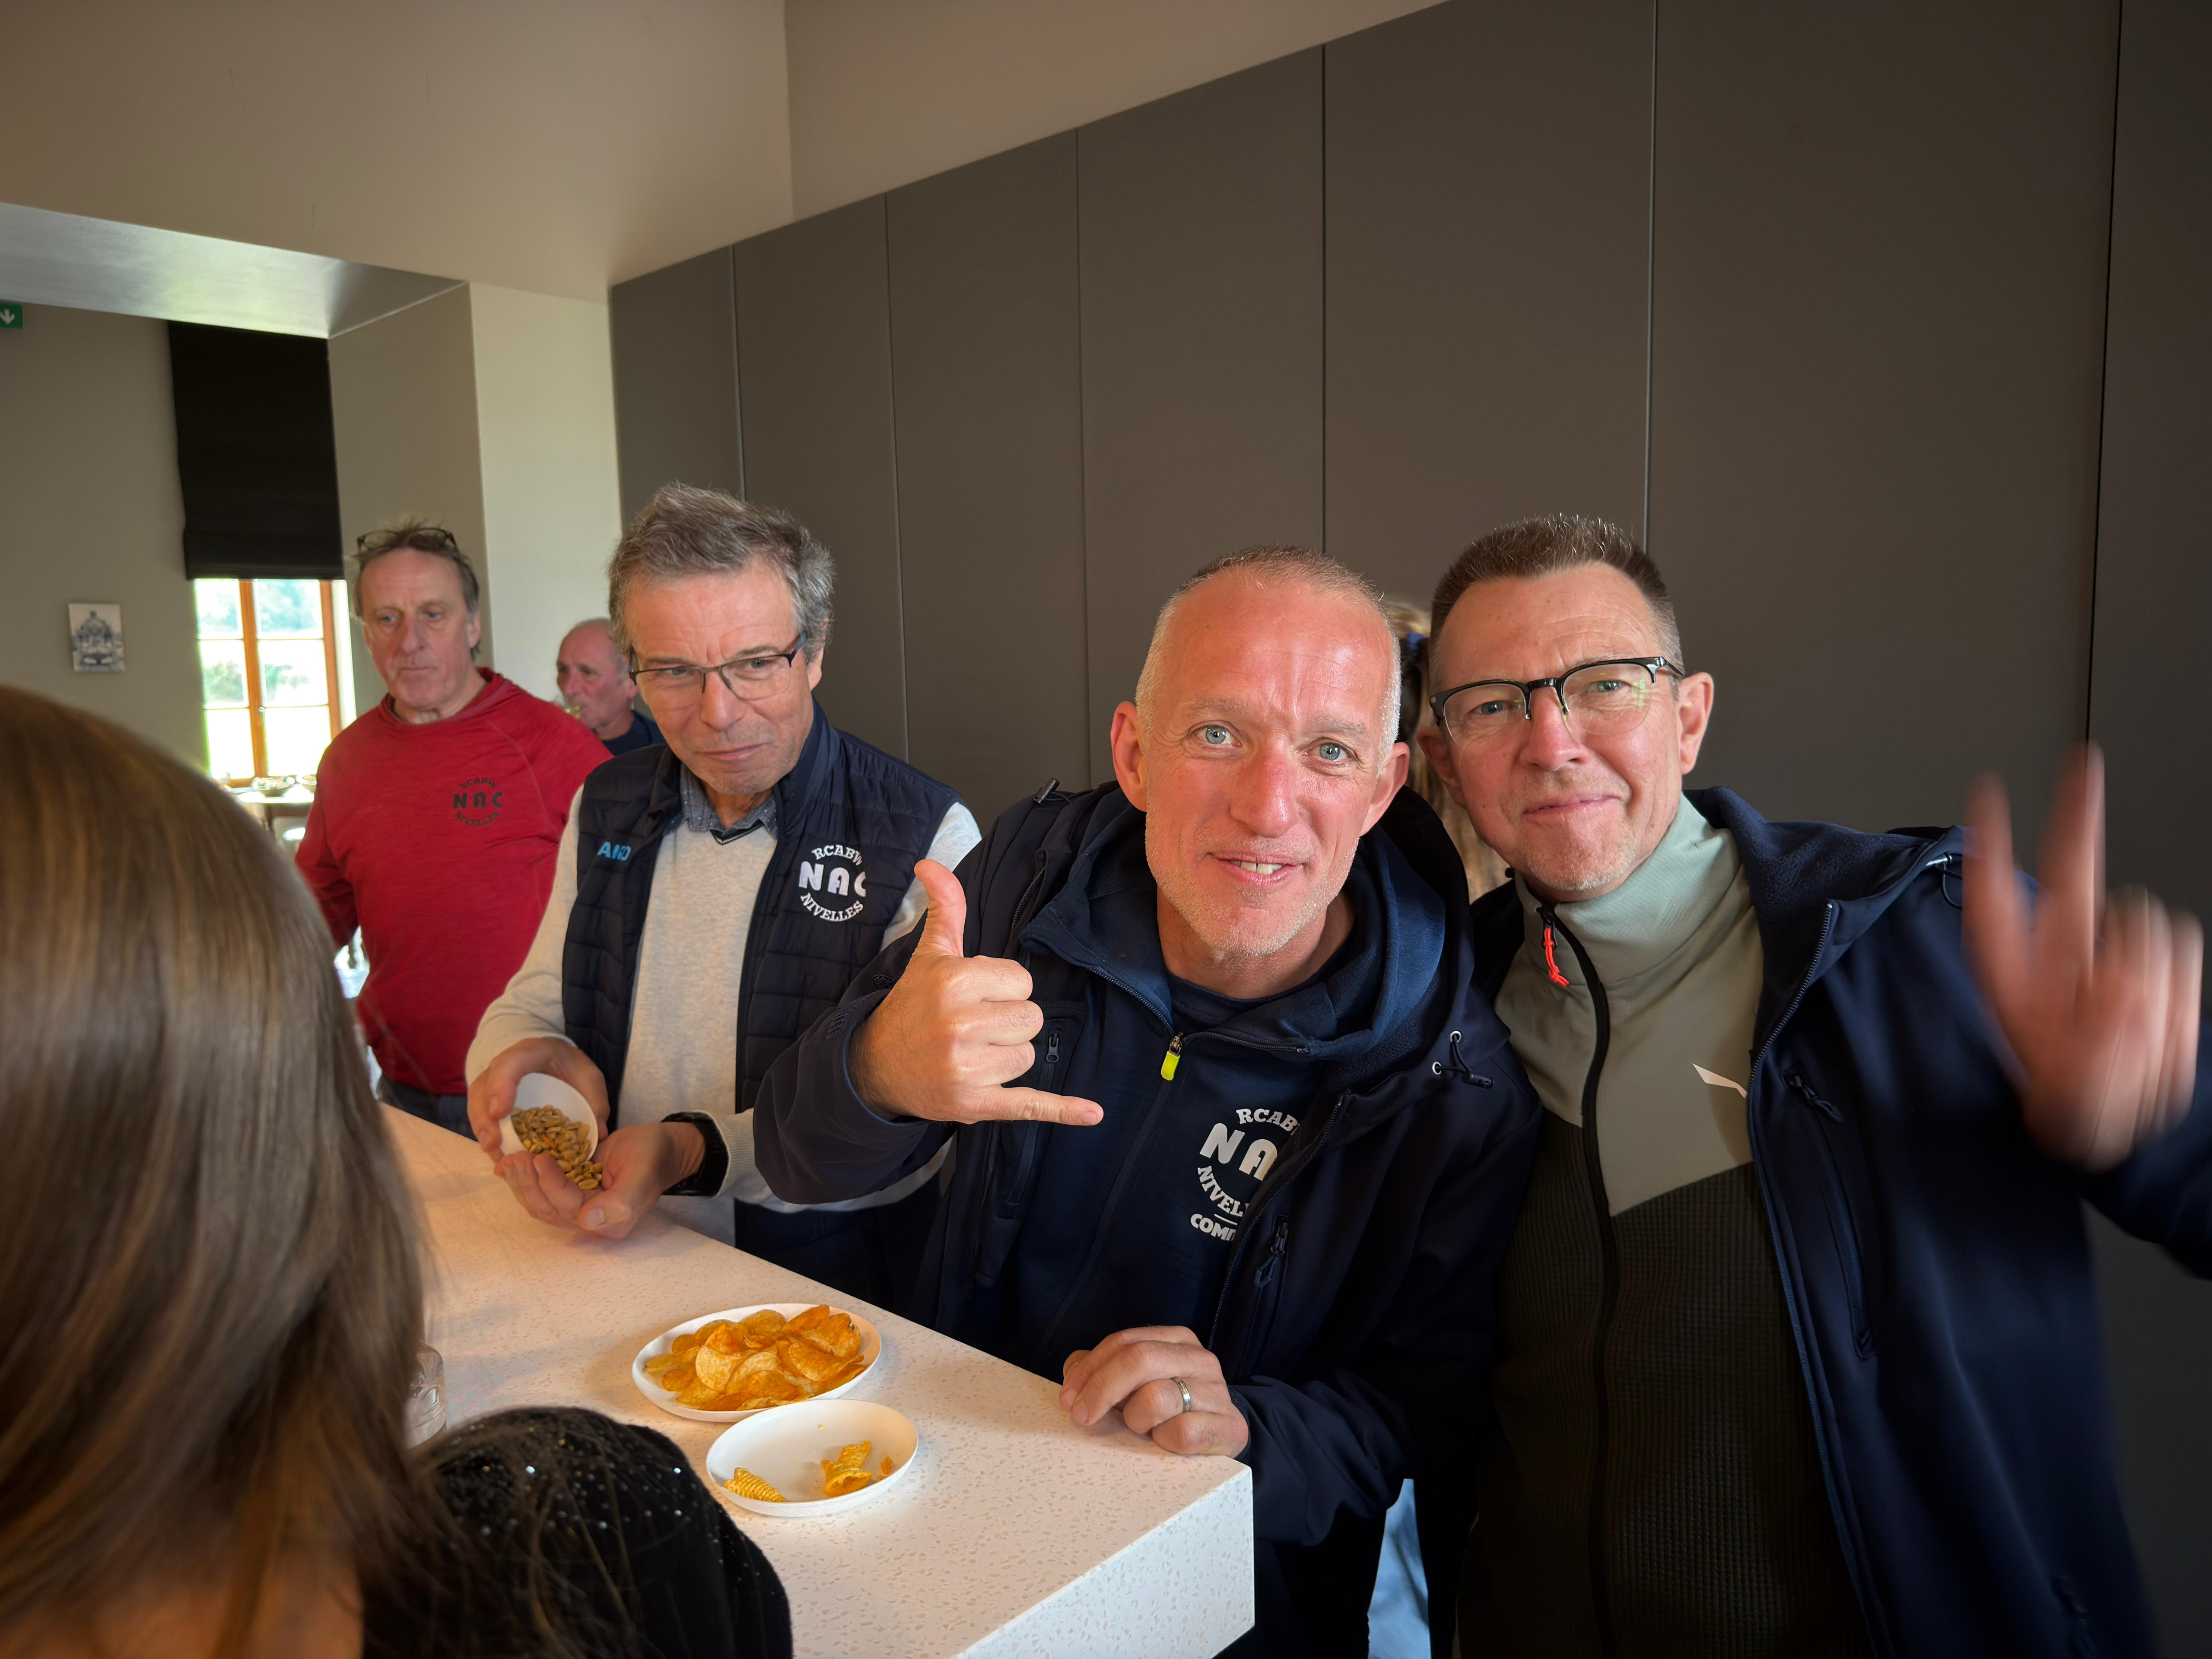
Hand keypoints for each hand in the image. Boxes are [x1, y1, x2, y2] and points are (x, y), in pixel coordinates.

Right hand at [466, 1037, 610, 1158]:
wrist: (557, 1058)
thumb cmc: (572, 1067)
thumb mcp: (589, 1077)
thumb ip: (595, 1102)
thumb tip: (598, 1135)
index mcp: (532, 1051)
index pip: (510, 1063)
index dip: (501, 1086)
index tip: (499, 1113)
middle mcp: (506, 1064)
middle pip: (484, 1086)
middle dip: (484, 1116)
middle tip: (493, 1143)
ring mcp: (493, 1080)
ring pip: (476, 1102)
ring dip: (481, 1130)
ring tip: (493, 1154)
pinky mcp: (489, 1097)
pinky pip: (479, 1115)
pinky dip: (486, 1136)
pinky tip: (496, 1156)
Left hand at [493, 1119, 704, 1239]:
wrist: (660, 1147)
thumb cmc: (654, 1156)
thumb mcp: (642, 1174)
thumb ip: (621, 1201)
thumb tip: (589, 1222)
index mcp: (608, 1222)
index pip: (567, 1207)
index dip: (550, 1184)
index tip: (540, 1157)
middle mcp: (589, 1221)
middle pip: (547, 1209)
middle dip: (528, 1185)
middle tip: (516, 1157)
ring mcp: (578, 1207)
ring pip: (540, 1204)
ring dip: (521, 1184)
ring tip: (510, 1159)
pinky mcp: (571, 1192)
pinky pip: (543, 1192)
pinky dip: (525, 1180)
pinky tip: (511, 1165)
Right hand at [847, 860, 1102, 1126]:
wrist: (875, 1066)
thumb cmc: (913, 1006)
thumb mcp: (929, 955)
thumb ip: (944, 909)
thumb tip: (930, 864)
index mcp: (955, 981)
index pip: (1022, 982)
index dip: (1004, 989)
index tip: (975, 997)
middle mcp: (960, 1024)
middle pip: (1032, 1019)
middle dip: (1009, 1022)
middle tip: (973, 1028)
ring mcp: (967, 1068)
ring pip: (1028, 1055)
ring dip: (1007, 1056)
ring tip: (970, 1054)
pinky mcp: (974, 1105)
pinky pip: (1030, 1104)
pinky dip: (1062, 1110)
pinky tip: (1092, 1114)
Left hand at [1059, 1327, 1247, 1455]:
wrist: (1220, 1437)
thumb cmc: (1168, 1409)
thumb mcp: (1135, 1383)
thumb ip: (1103, 1370)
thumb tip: (1072, 1372)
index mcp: (1176, 1340)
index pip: (1123, 1342)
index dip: (1089, 1369)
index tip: (1067, 1397)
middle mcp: (1200, 1358)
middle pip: (1139, 1359)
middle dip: (1100, 1389)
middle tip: (1082, 1416)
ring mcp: (1217, 1392)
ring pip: (1156, 1397)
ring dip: (1136, 1419)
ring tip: (1142, 1428)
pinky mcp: (1228, 1426)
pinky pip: (1179, 1433)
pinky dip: (1163, 1441)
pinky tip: (1165, 1443)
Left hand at [1964, 744, 2202, 1169]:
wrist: (2117, 1130)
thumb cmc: (2076, 1108)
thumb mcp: (2073, 1097)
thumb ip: (2100, 1043)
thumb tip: (2126, 992)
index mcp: (2015, 979)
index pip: (1994, 899)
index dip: (1991, 846)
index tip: (1987, 793)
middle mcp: (2062, 958)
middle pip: (2071, 869)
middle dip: (2077, 813)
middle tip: (2082, 768)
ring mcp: (2114, 959)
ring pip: (2148, 928)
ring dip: (2150, 993)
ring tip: (2129, 1047)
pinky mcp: (2163, 968)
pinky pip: (2182, 951)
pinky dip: (2177, 1001)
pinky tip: (2155, 1037)